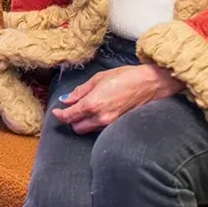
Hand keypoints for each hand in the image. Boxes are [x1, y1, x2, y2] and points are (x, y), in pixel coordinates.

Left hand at [51, 64, 182, 133]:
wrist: (151, 84)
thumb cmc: (126, 76)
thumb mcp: (99, 78)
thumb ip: (80, 91)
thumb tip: (66, 99)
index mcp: (93, 104)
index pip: (69, 116)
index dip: (59, 115)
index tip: (56, 111)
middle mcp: (100, 117)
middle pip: (77, 128)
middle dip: (71, 120)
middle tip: (71, 109)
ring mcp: (111, 123)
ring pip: (89, 130)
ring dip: (83, 123)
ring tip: (84, 110)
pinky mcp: (119, 125)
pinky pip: (100, 129)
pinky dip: (94, 123)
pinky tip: (97, 112)